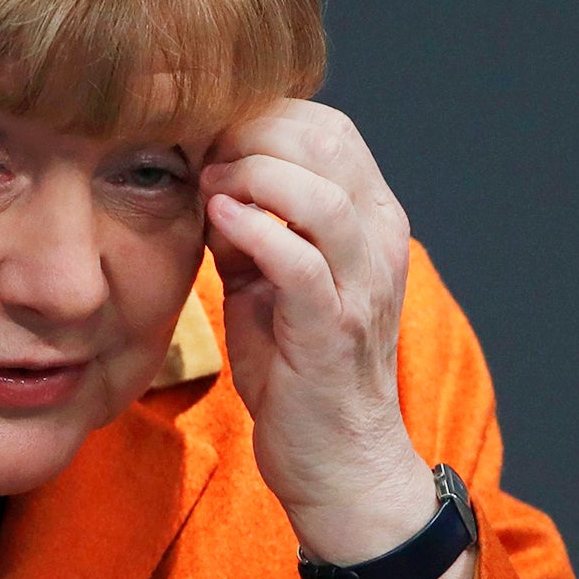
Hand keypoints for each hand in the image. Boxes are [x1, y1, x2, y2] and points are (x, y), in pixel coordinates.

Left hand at [200, 100, 440, 570]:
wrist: (337, 461)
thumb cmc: (298, 369)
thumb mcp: (269, 280)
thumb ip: (249, 226)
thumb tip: (205, 177)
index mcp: (369, 219)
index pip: (328, 127)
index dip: (263, 117)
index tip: (208, 135)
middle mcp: (378, 240)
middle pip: (327, 142)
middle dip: (252, 135)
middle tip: (201, 155)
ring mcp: (361, 283)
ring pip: (321, 194)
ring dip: (253, 177)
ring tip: (210, 186)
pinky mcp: (333, 328)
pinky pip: (300, 260)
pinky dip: (255, 229)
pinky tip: (218, 220)